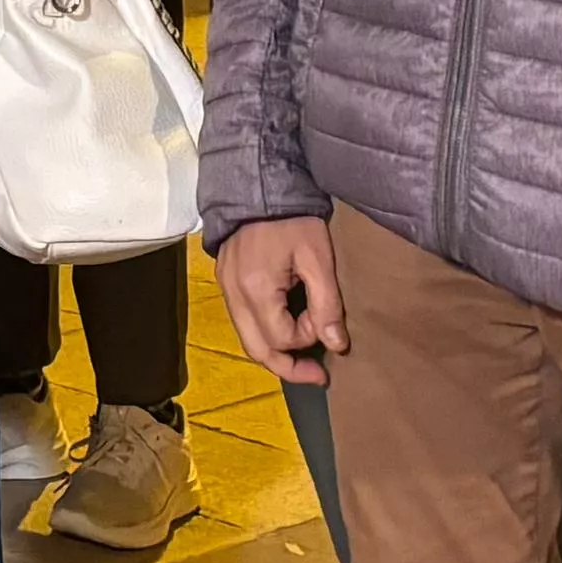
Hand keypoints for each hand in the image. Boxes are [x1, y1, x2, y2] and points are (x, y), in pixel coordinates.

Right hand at [214, 214, 346, 385]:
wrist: (260, 186)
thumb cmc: (293, 220)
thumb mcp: (318, 258)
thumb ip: (327, 304)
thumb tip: (337, 345)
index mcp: (256, 288)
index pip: (282, 337)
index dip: (309, 337)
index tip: (327, 320)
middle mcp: (233, 293)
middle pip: (256, 349)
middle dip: (288, 367)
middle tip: (318, 376)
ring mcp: (225, 287)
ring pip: (246, 338)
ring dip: (275, 352)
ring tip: (303, 360)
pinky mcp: (224, 280)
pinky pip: (241, 321)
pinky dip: (263, 333)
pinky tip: (282, 329)